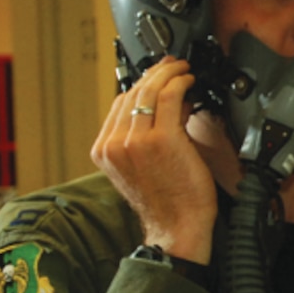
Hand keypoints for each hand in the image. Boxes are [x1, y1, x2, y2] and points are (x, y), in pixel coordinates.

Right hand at [91, 59, 217, 263]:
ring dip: (169, 75)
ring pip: (149, 91)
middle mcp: (114, 144)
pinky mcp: (160, 139)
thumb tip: (167, 104)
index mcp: (104, 151)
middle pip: (132, 93)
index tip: (157, 76)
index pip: (118, 104)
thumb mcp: (141, 167)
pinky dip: (179, 83)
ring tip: (183, 70)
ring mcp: (135, 141)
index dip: (141, 85)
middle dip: (155, 74)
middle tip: (173, 66)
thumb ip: (143, 138)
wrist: (176, 227)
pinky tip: (189, 81)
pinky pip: (168, 98)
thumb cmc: (167, 202)